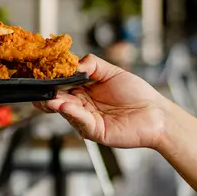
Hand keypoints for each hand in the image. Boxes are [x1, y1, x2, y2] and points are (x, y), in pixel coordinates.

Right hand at [35, 54, 167, 149]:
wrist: (156, 114)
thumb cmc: (138, 95)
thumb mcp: (113, 72)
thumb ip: (92, 65)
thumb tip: (74, 63)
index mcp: (85, 92)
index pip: (63, 86)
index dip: (52, 81)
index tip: (42, 74)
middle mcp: (83, 106)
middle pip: (60, 100)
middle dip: (49, 95)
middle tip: (40, 88)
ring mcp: (87, 120)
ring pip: (67, 111)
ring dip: (57, 104)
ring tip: (50, 97)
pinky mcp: (94, 131)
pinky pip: (80, 121)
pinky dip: (72, 113)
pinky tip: (64, 105)